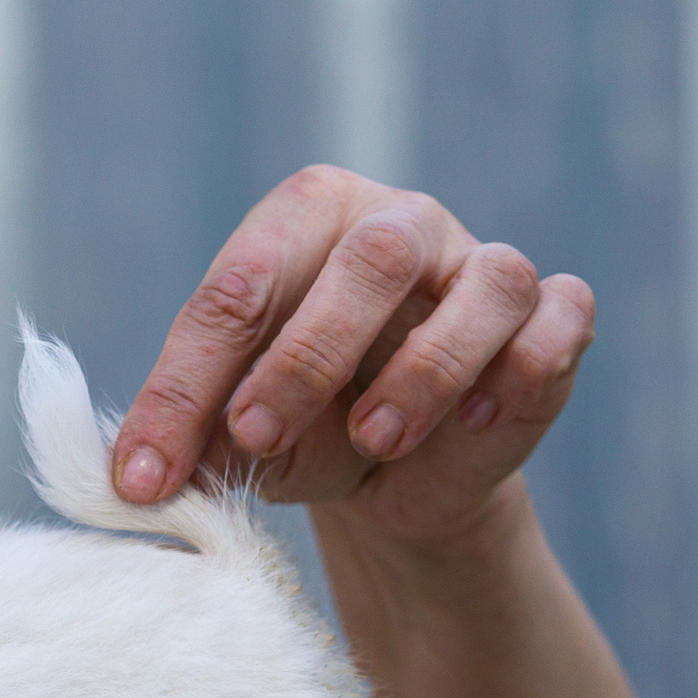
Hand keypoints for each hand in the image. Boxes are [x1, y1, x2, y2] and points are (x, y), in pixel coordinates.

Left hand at [110, 166, 595, 545]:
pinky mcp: (552, 317)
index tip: (148, 473)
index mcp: (303, 218)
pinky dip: (517, 374)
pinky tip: (470, 426)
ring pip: (484, 283)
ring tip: (374, 441)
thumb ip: (193, 438)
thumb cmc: (297, 426)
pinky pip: (557, 323)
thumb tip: (139, 479)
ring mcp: (483, 264)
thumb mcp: (233, 435)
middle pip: (371, 260)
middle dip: (304, 360)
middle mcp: (400, 223)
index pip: (241, 286)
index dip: (187, 384)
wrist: (391, 477)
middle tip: (257, 438)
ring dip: (424, 372)